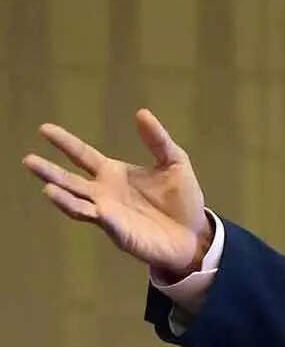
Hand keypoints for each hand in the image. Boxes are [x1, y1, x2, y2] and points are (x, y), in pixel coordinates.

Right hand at [21, 109, 211, 280]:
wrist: (195, 233)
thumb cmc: (181, 198)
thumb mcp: (174, 162)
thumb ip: (157, 140)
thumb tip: (141, 113)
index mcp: (113, 173)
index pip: (82, 155)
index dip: (65, 143)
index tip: (44, 129)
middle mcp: (104, 193)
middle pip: (70, 180)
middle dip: (49, 172)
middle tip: (28, 160)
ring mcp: (109, 215)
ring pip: (79, 205)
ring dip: (64, 198)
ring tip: (48, 188)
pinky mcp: (122, 234)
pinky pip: (110, 224)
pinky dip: (104, 218)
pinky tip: (100, 211)